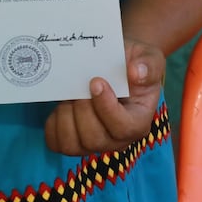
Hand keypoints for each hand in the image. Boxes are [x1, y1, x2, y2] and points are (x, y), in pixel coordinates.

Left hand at [44, 39, 164, 155]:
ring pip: (73, 144)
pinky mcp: (74, 141)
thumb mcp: (146, 56)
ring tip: (68, 97)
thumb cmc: (130, 62)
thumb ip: (148, 64)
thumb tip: (136, 73)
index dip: (106, 107)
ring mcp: (95, 142)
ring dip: (65, 117)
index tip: (95, 82)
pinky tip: (59, 107)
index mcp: (138, 120)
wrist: (110, 64)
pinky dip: (53, 125)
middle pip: (95, 138)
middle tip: (78, 88)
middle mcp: (118, 138)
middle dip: (81, 110)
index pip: (124, 127)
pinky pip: (57, 143)